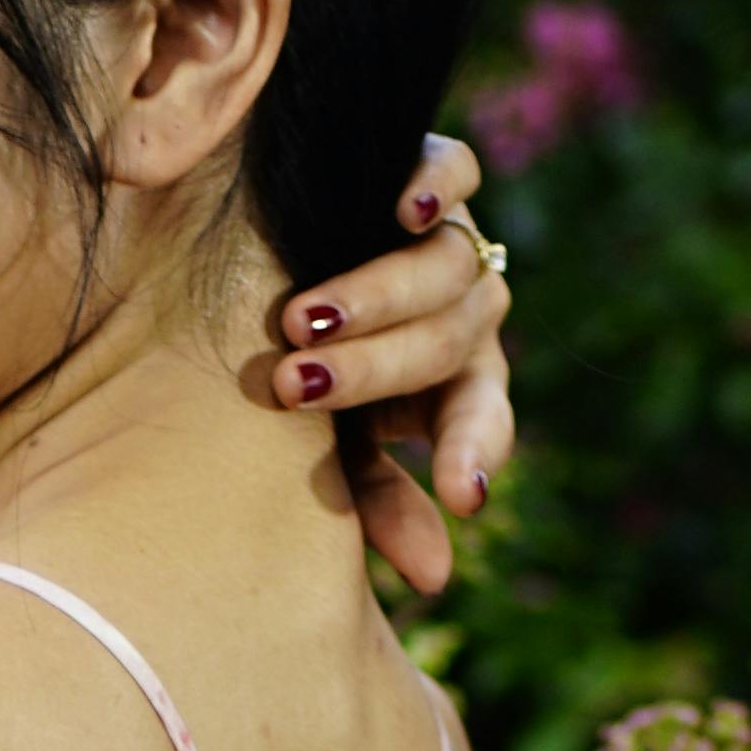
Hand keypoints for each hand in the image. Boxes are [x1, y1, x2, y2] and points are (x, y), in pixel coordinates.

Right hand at [267, 132, 516, 605]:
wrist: (265, 249)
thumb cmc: (302, 370)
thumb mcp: (333, 441)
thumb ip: (376, 499)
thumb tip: (437, 580)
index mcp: (454, 388)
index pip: (485, 421)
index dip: (473, 453)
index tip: (462, 495)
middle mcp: (467, 314)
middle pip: (446, 343)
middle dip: (369, 370)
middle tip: (295, 385)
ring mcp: (455, 239)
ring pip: (446, 268)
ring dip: (375, 298)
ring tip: (302, 317)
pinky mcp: (438, 169)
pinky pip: (460, 173)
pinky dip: (436, 188)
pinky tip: (400, 210)